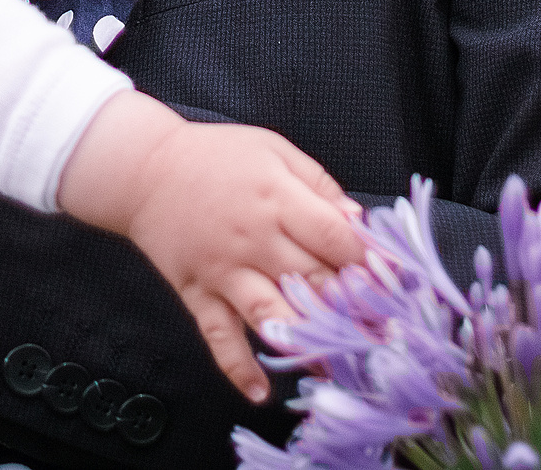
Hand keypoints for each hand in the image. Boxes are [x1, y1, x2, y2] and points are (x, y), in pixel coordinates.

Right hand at [57, 92, 362, 402]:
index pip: (335, 238)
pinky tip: (261, 391)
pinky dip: (237, 366)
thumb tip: (360, 225)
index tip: (396, 283)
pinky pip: (218, 336)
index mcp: (277, 198)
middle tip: (386, 335)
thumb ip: (320, 185)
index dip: (370, 262)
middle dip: (354, 310)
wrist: (144, 170)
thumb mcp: (274, 151)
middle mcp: (253, 239)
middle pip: (313, 281)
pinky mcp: (198, 294)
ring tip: (339, 367)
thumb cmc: (217, 157)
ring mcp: (223, 271)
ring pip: (271, 313)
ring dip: (307, 343)